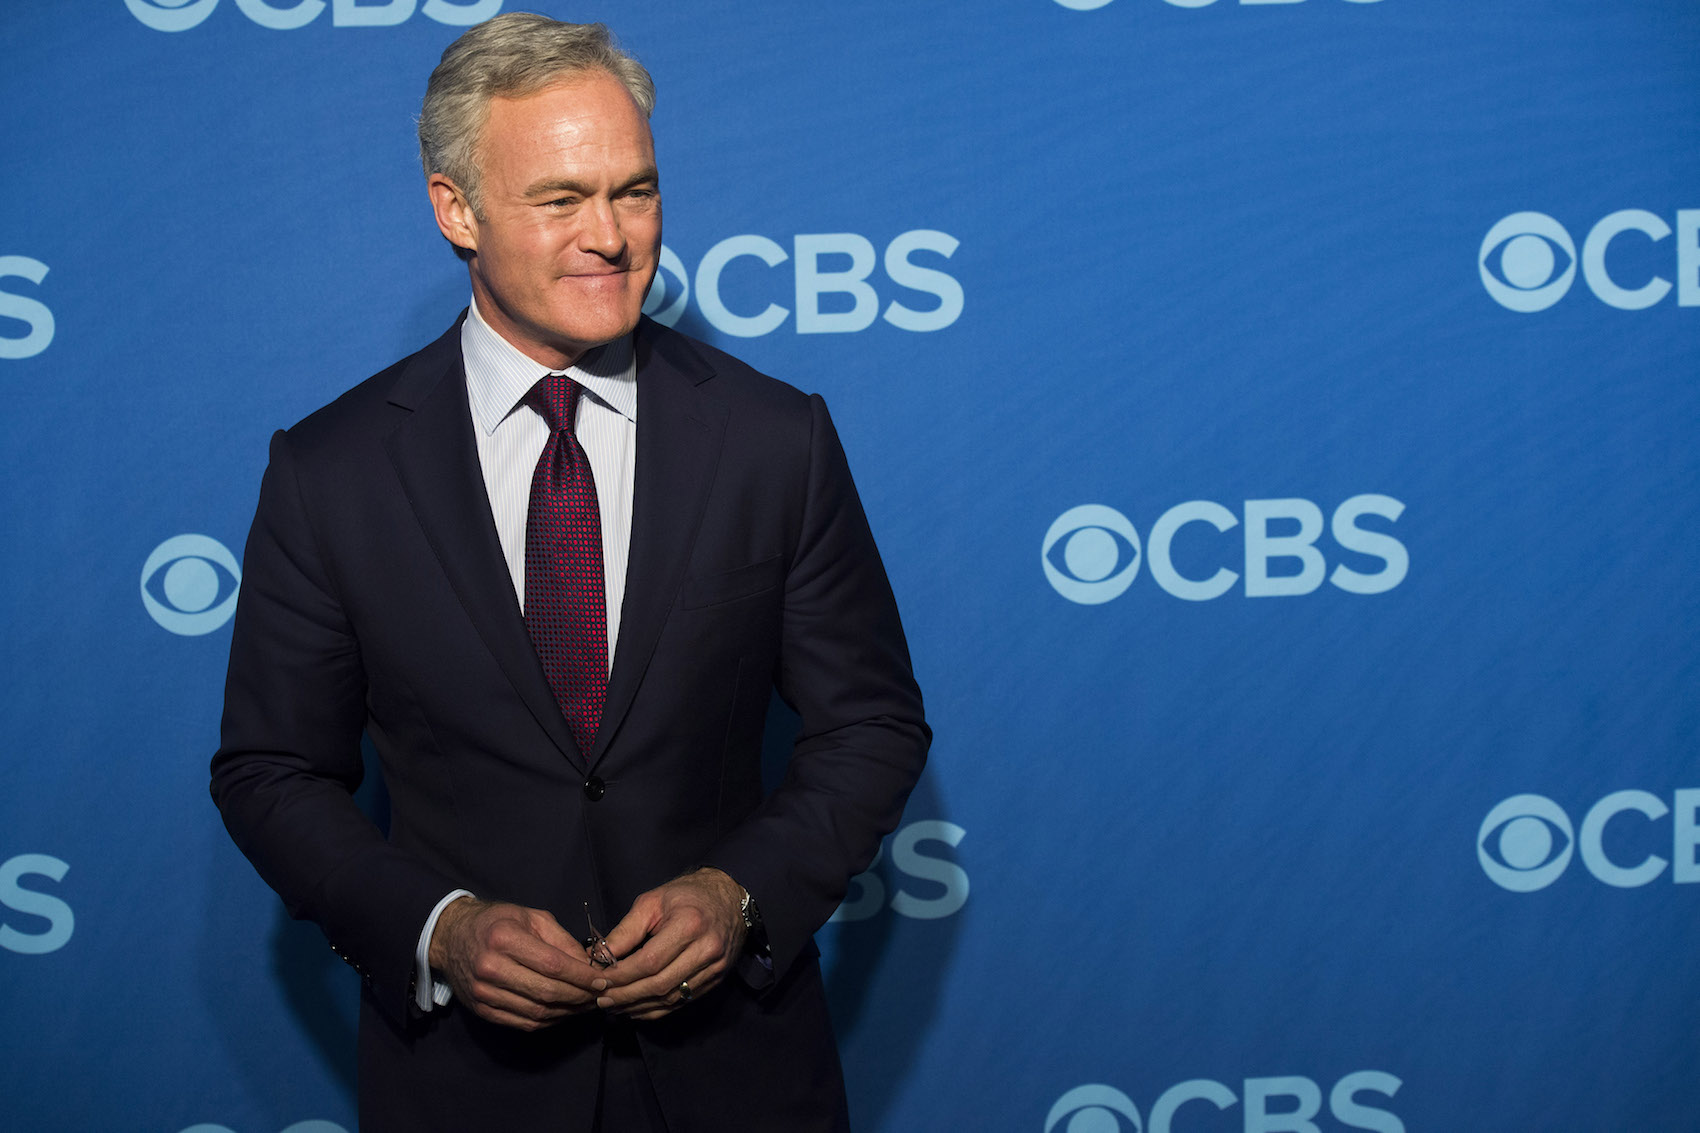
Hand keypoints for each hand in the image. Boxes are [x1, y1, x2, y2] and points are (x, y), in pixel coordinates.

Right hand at [428, 896, 601, 1029]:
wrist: (451, 937)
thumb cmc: (497, 922)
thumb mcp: (532, 917)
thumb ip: (562, 940)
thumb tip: (588, 965)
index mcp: (504, 938)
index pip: (553, 965)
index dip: (581, 976)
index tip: (603, 980)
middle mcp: (490, 967)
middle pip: (546, 992)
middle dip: (579, 997)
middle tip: (599, 995)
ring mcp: (483, 993)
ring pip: (536, 1012)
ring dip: (567, 1012)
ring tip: (586, 1005)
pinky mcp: (481, 1010)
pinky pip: (522, 1023)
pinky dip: (548, 1021)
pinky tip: (563, 1012)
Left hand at [592, 868, 746, 1020]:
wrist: (730, 899)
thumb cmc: (688, 895)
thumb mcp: (653, 901)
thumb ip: (626, 930)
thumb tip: (599, 956)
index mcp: (690, 925)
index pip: (650, 961)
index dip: (622, 975)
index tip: (599, 980)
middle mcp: (706, 950)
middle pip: (659, 984)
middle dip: (626, 995)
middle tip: (601, 999)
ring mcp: (714, 968)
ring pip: (670, 999)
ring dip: (638, 1006)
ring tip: (614, 1005)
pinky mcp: (716, 979)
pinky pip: (682, 1002)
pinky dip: (656, 1009)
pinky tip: (636, 1008)